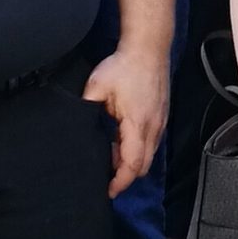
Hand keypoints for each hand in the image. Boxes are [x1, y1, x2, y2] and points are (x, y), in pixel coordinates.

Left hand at [83, 45, 170, 198]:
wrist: (148, 47)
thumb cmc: (124, 65)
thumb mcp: (97, 86)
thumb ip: (86, 108)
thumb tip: (76, 125)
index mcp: (137, 123)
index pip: (131, 164)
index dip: (120, 182)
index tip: (108, 191)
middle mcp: (153, 127)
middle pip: (143, 166)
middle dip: (126, 177)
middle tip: (107, 180)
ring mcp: (160, 122)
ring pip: (149, 156)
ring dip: (132, 163)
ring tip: (111, 159)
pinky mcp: (161, 116)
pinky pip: (152, 143)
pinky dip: (139, 150)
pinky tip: (122, 141)